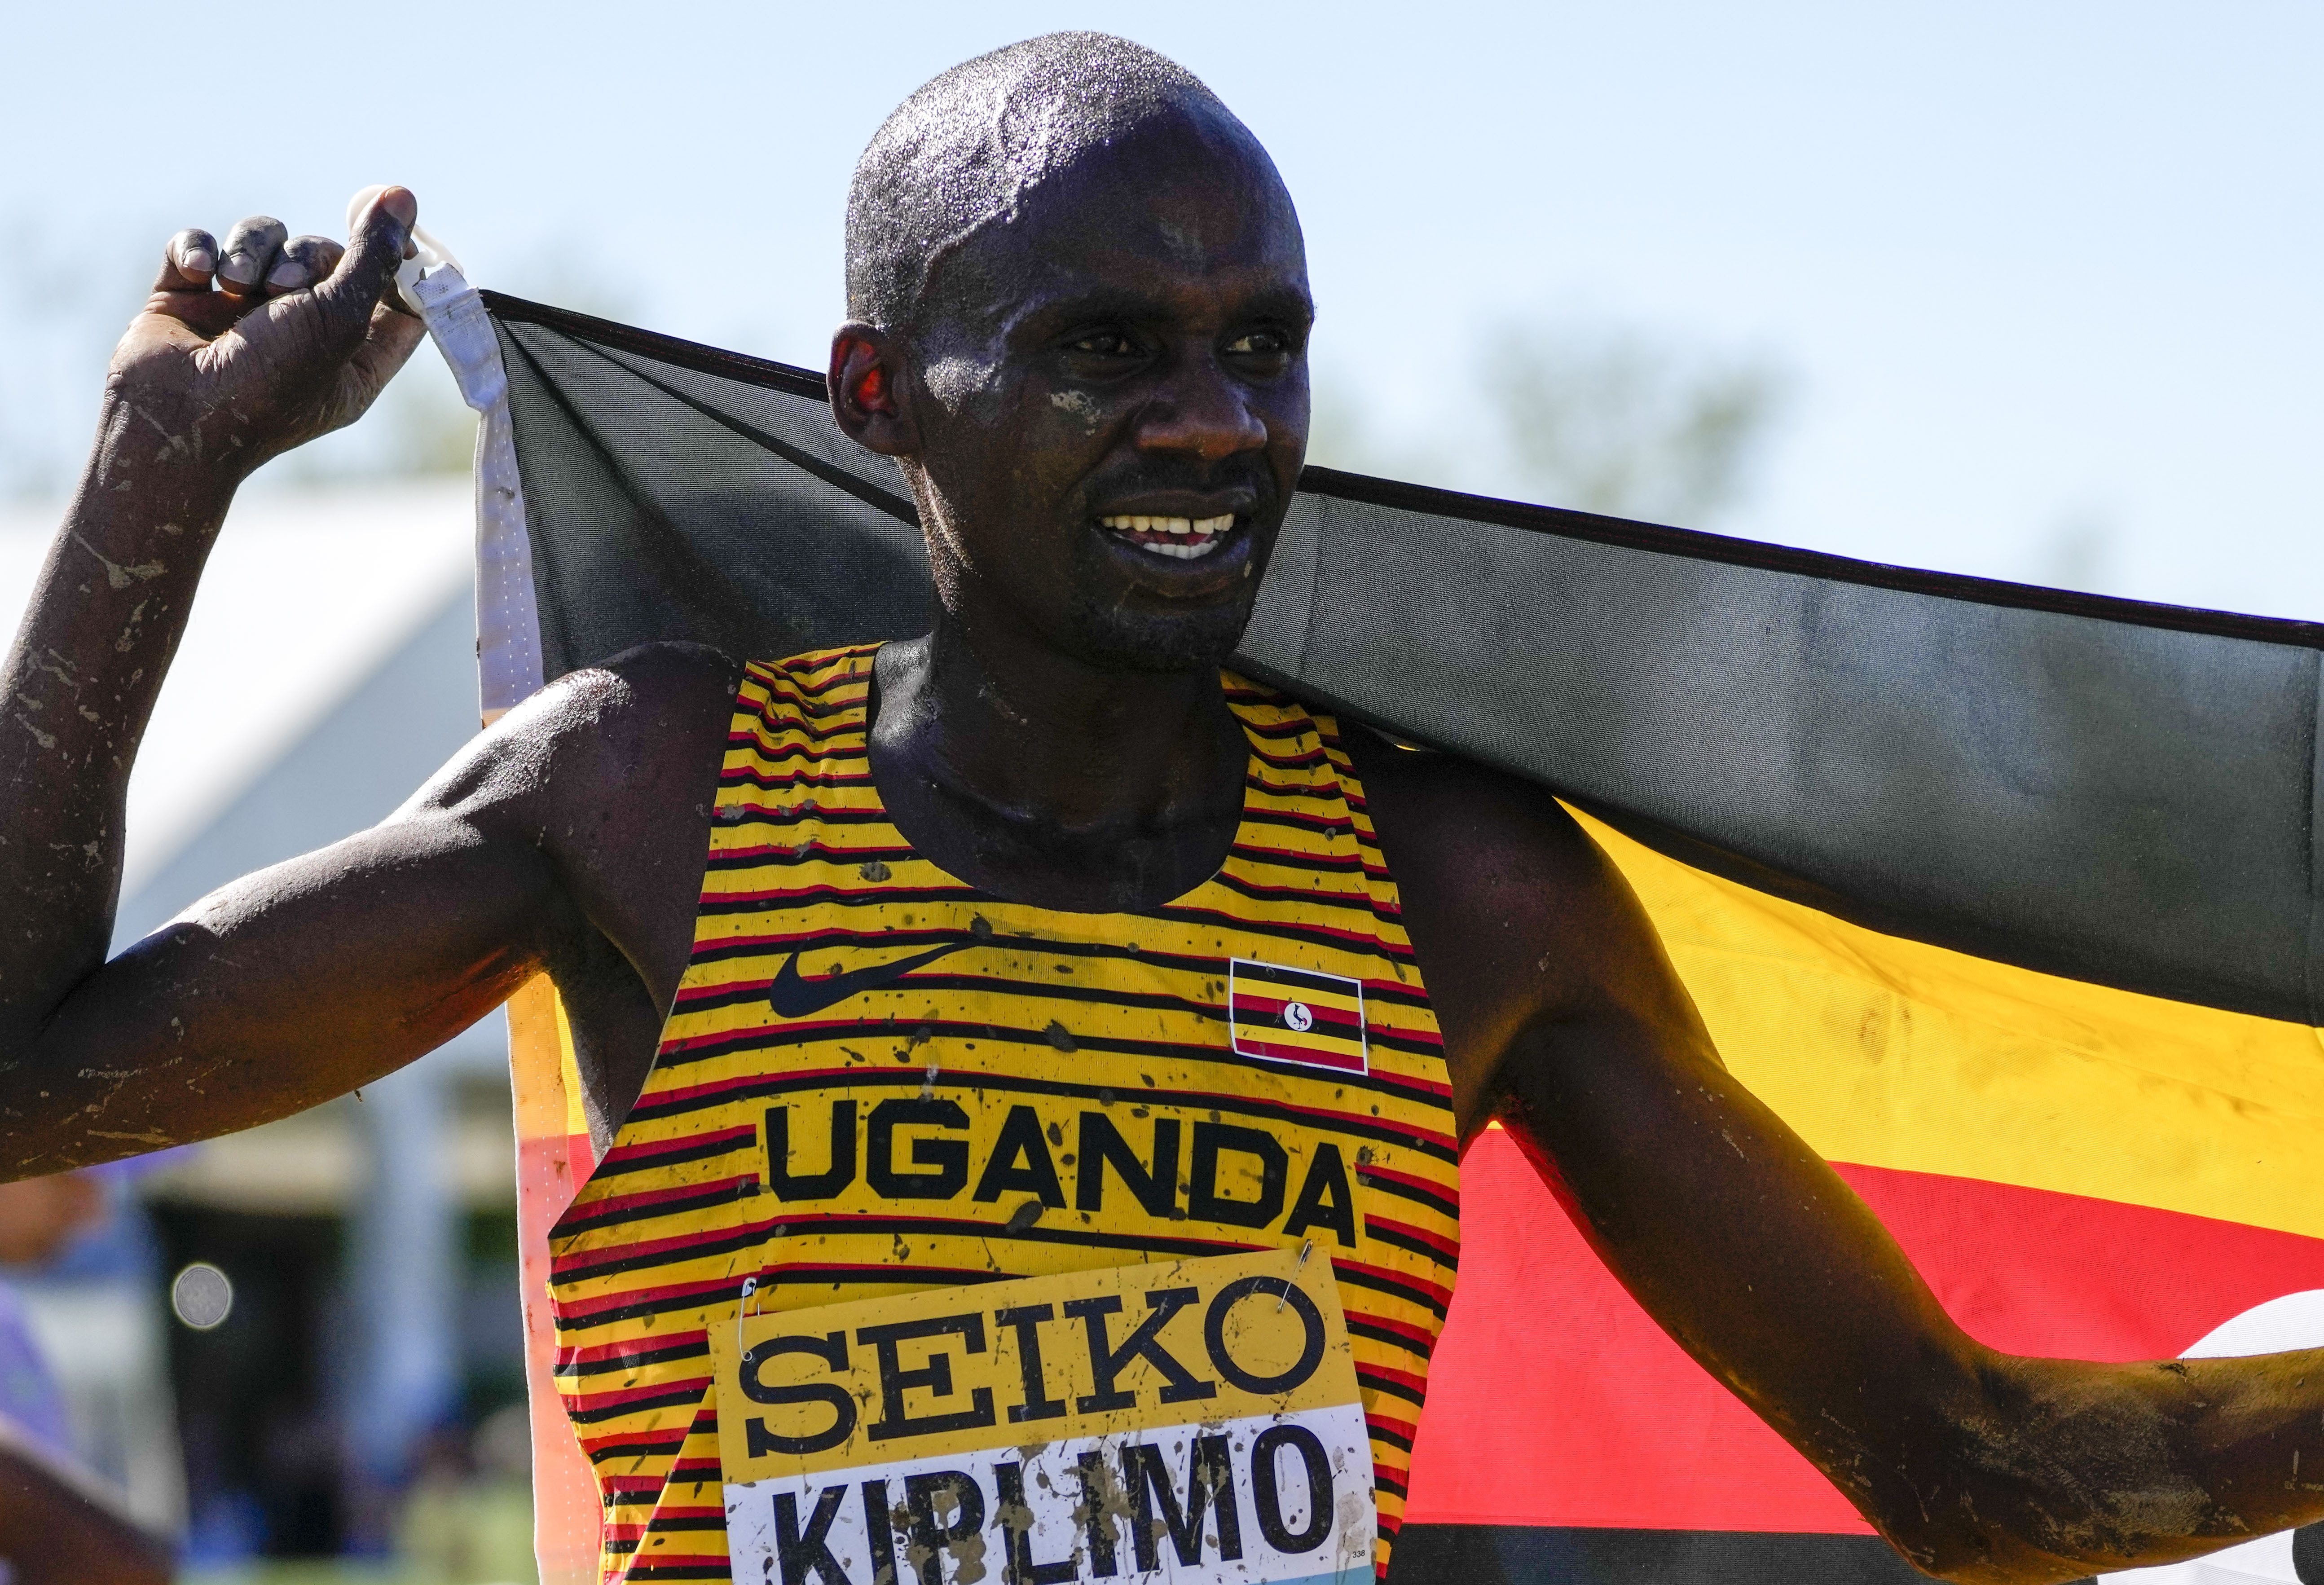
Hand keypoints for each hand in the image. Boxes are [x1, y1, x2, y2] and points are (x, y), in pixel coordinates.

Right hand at [100, 186, 426, 484]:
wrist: (172, 416)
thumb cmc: (268, 383)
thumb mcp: (339, 319)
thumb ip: (373, 257)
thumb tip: (403, 195)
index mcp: (353, 357)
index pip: (397, 299)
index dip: (400, 260)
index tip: (395, 225)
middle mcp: (300, 333)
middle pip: (323, 253)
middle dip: (305, 256)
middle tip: (284, 289)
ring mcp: (240, 313)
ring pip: (263, 239)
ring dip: (252, 250)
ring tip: (236, 285)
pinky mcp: (187, 297)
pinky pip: (200, 244)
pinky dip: (197, 250)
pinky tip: (196, 274)